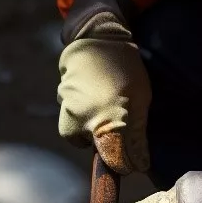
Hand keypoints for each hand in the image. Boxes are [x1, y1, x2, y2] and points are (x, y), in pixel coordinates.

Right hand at [57, 23, 150, 174]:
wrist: (97, 38)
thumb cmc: (126, 68)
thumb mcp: (141, 99)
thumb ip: (137, 134)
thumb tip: (139, 165)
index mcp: (108, 120)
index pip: (114, 159)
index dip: (125, 163)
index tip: (134, 160)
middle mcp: (84, 119)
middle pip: (93, 149)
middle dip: (106, 143)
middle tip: (117, 124)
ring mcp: (68, 109)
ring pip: (77, 136)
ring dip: (90, 131)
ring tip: (102, 111)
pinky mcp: (60, 100)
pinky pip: (70, 118)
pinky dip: (80, 116)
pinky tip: (91, 100)